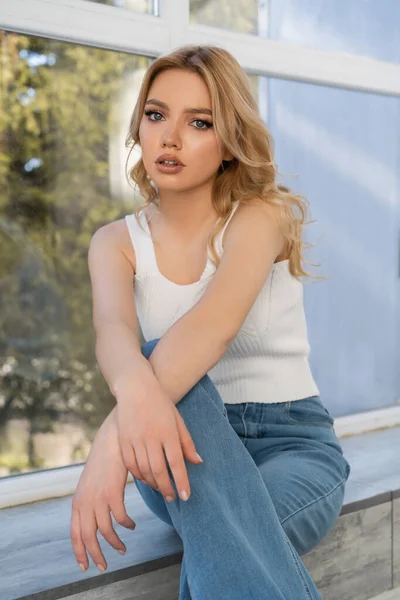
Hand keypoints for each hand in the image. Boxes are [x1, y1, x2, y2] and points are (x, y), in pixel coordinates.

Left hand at [70, 408, 135, 572]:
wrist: (112, 437)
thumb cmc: (105, 458)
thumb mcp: (93, 481)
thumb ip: (92, 498)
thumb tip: (96, 515)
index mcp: (78, 500)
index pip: (74, 532)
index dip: (79, 550)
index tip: (85, 565)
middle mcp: (84, 501)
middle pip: (86, 537)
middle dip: (95, 555)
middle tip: (104, 567)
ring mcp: (97, 498)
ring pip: (104, 531)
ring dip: (114, 543)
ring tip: (123, 549)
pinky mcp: (112, 493)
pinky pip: (120, 518)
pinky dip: (126, 525)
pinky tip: (132, 525)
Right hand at [115, 374, 202, 502]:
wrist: (135, 388)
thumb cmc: (160, 404)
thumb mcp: (178, 420)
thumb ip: (187, 442)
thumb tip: (197, 462)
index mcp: (168, 432)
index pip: (176, 463)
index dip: (181, 481)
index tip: (186, 496)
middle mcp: (151, 437)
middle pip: (159, 470)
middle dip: (167, 488)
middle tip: (173, 498)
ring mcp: (135, 439)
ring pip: (144, 470)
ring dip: (154, 484)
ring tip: (162, 489)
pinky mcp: (123, 441)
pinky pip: (131, 464)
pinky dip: (139, 475)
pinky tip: (146, 479)